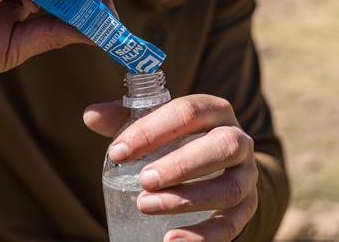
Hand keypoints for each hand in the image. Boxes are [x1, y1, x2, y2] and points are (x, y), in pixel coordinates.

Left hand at [84, 95, 258, 241]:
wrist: (219, 163)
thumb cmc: (178, 138)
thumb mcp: (155, 124)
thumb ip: (124, 119)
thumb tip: (91, 115)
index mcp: (214, 110)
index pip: (188, 112)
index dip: (151, 131)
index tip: (117, 152)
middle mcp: (238, 139)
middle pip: (221, 146)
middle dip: (181, 164)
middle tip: (143, 180)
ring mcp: (246, 175)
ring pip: (228, 187)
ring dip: (188, 199)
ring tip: (146, 206)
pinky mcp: (247, 206)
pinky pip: (232, 224)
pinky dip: (203, 236)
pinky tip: (171, 241)